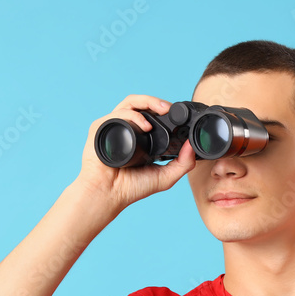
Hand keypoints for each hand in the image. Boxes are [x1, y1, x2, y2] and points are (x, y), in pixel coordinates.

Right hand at [74, 94, 197, 215]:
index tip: (179, 116)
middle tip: (170, 109)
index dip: (165, 112)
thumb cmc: (132, 188)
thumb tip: (193, 145)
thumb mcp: (165, 177)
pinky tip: (145, 126)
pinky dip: (133, 115)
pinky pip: (118, 113)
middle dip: (158, 102)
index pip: (152, 115)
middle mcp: (127, 129)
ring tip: (162, 110)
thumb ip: (183, 163)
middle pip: (142, 104)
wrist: (108, 193)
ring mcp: (114, 126)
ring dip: (148, 101)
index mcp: (141, 138)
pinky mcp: (101, 127)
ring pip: (131, 103)